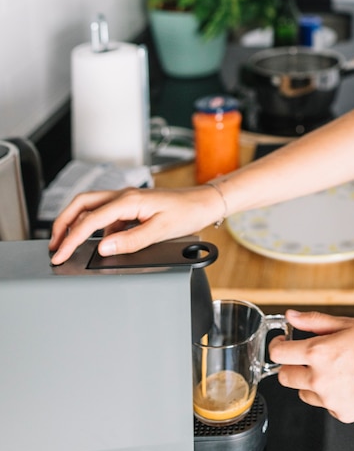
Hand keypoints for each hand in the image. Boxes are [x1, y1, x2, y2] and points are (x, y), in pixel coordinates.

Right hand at [48, 186, 218, 264]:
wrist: (204, 203)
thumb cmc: (187, 212)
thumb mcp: (160, 231)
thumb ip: (130, 240)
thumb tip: (103, 248)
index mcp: (129, 200)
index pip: (90, 220)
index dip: (71, 239)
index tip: (60, 254)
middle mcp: (124, 196)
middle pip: (82, 204)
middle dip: (63, 223)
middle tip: (54, 245)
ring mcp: (127, 200)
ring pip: (92, 208)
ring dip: (77, 223)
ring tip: (68, 244)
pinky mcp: (132, 207)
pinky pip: (107, 215)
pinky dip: (96, 227)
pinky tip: (97, 242)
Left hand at [269, 310, 353, 422]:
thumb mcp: (345, 323)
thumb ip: (313, 321)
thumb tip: (292, 316)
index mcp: (318, 353)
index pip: (278, 354)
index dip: (276, 345)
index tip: (281, 343)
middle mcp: (320, 378)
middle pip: (285, 377)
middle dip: (290, 365)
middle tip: (303, 358)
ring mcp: (330, 399)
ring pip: (303, 393)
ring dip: (309, 382)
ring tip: (330, 370)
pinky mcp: (342, 413)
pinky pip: (326, 405)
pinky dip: (330, 395)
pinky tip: (346, 383)